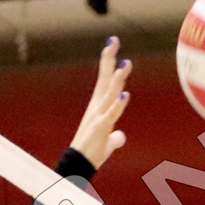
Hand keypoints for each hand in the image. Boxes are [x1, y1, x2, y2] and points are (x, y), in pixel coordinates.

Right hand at [69, 37, 131, 170]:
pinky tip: (125, 95)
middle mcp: (97, 106)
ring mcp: (98, 116)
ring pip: (109, 93)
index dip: (110, 62)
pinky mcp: (100, 128)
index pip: (105, 80)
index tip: (113, 45)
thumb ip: (114, 137)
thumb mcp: (106, 143)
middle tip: (114, 40)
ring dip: (118, 79)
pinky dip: (118, 105)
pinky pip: (111, 114)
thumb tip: (120, 136)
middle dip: (110, 59)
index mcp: (99, 106)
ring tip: (125, 64)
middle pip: (105, 79)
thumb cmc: (91, 153)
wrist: (79, 165)